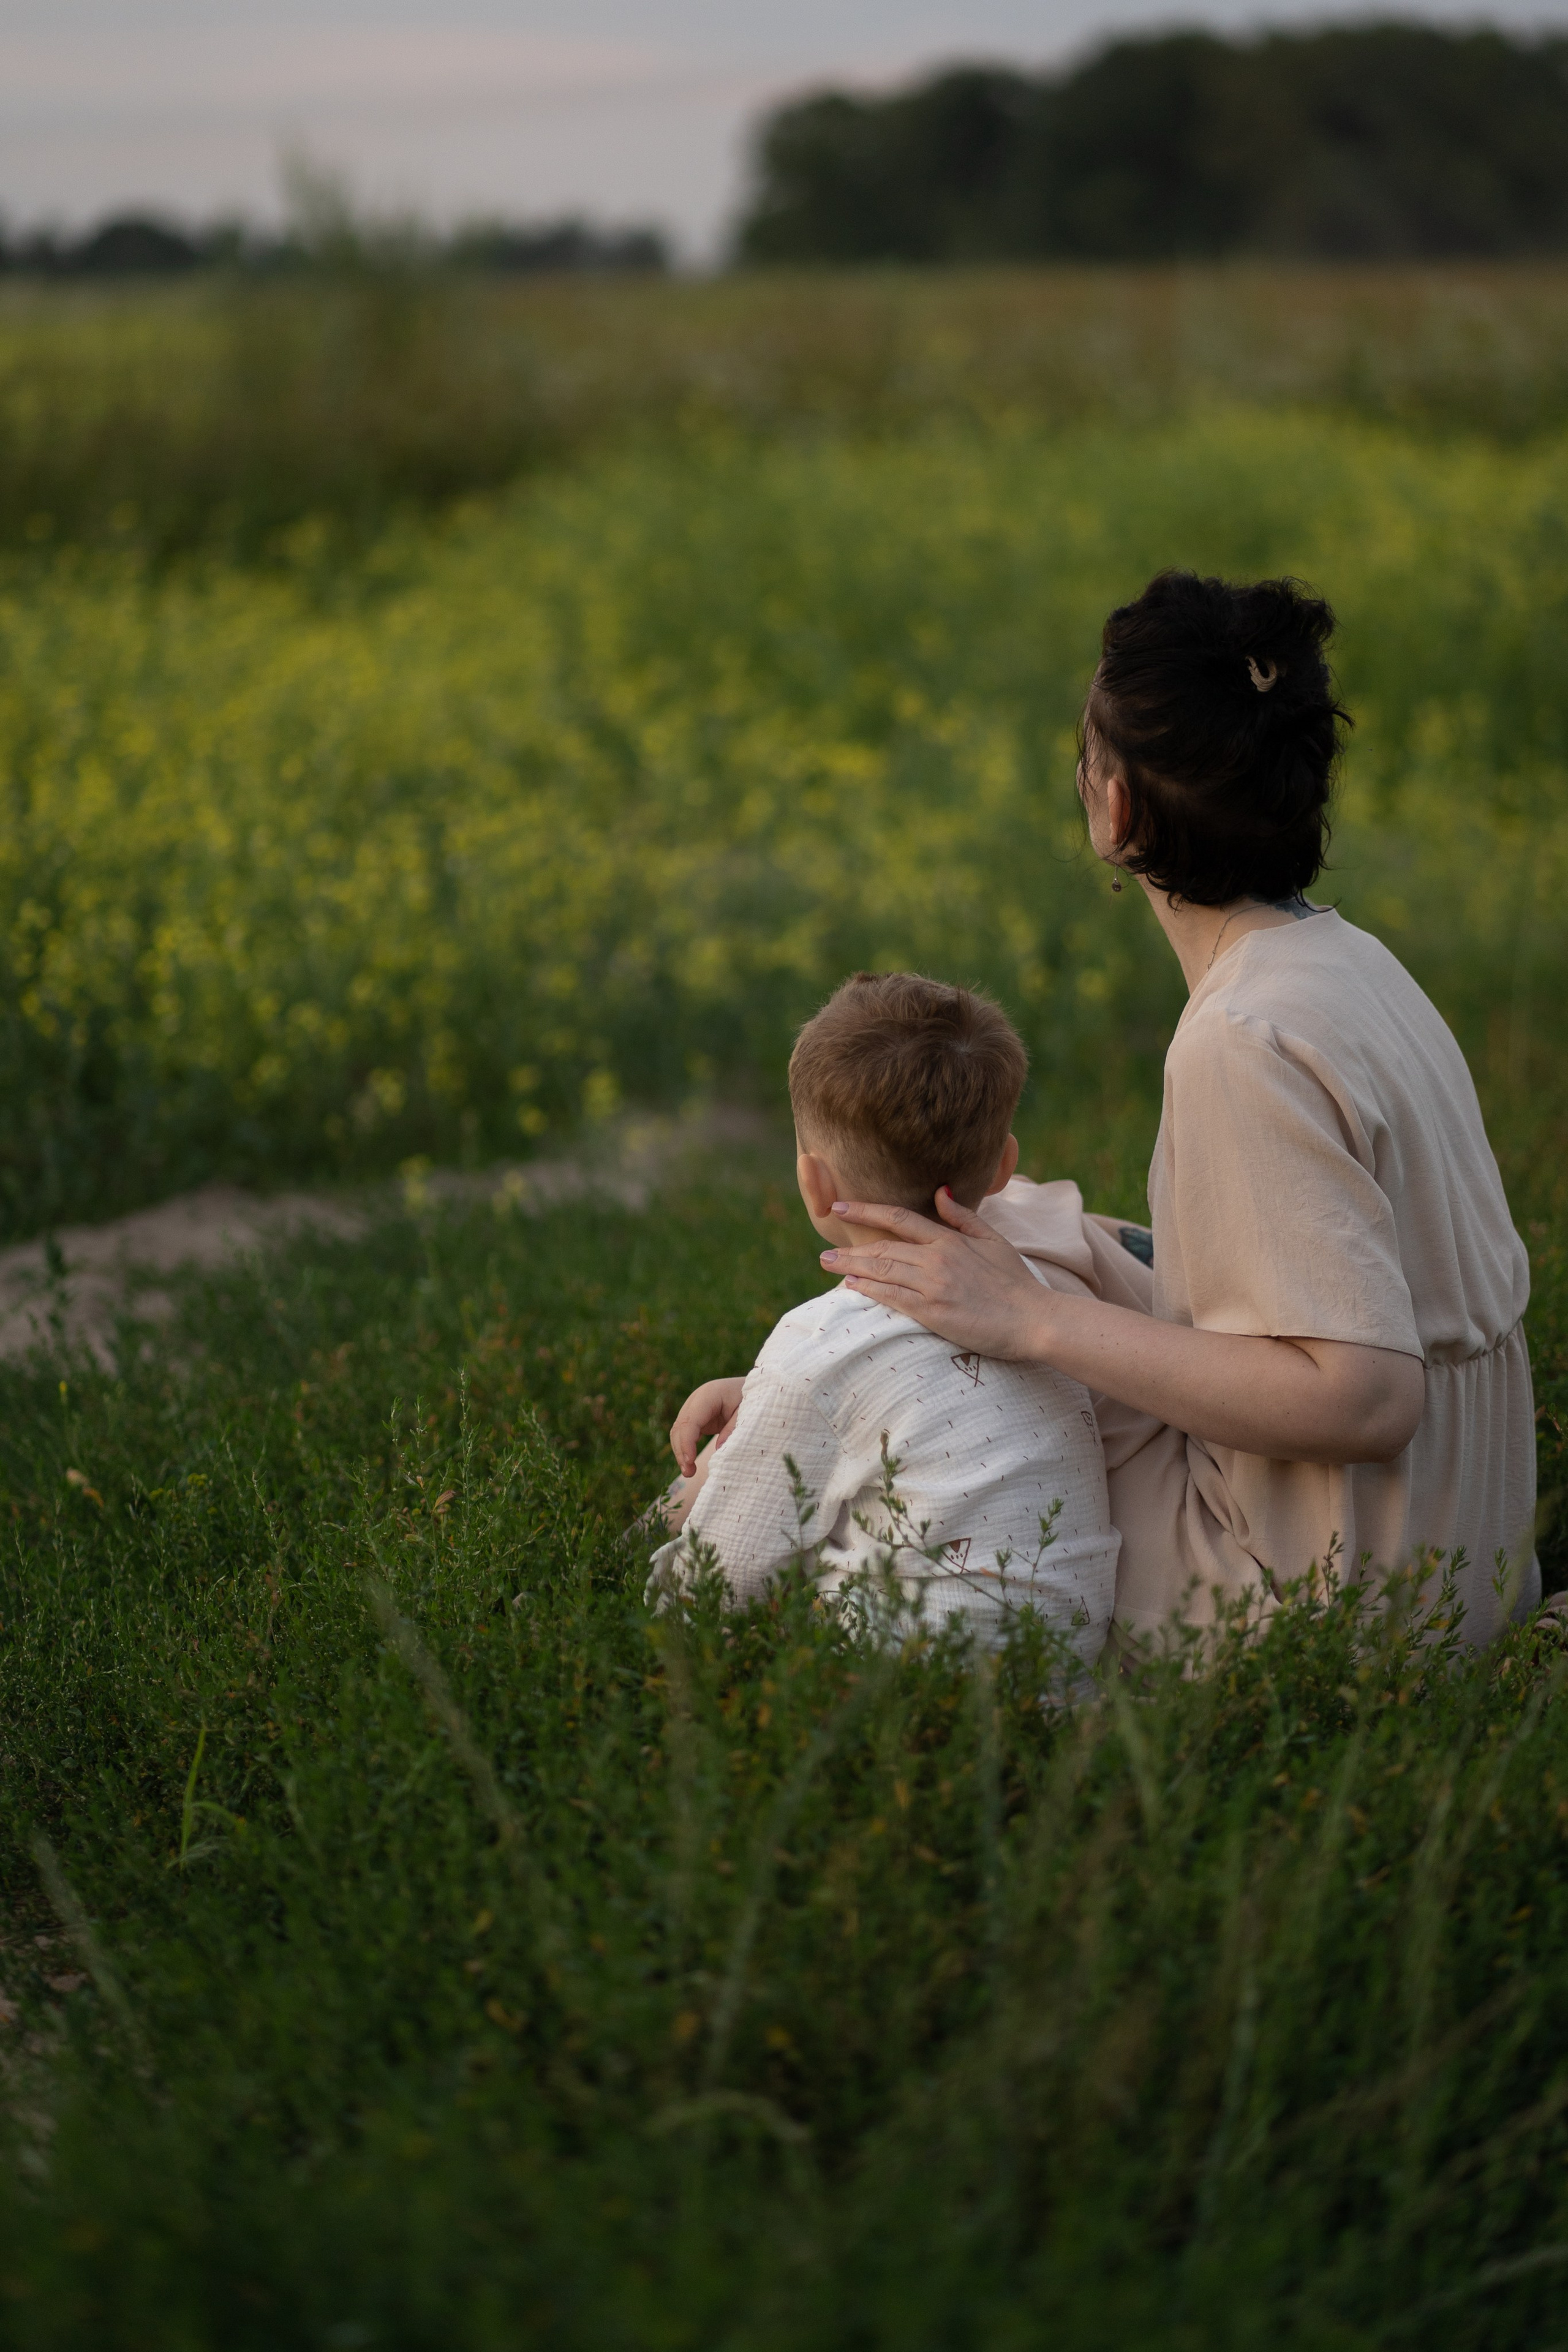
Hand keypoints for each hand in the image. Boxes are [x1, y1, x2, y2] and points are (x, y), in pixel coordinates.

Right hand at [670, 1376, 745, 1476]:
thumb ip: (734, 1428)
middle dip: (681, 1450)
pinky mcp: (697, 1417)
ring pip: (679, 1431)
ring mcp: (694, 1408)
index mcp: (709, 1394)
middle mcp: (697, 1400)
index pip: (690, 1420)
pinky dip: (686, 1448)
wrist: (757, 1387)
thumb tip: (719, 1449)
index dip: (687, 1442)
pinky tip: (690, 1463)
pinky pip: (685, 1433)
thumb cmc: (755, 1397)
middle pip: (680, 1427)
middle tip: (688, 1472)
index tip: (690, 1461)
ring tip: (689, 1472)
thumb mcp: (749, 1411)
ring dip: (681, 1452)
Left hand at [822, 1189, 1051, 1360]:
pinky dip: (868, 1289)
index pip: (899, 1218)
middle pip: (883, 1246)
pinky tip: (851, 1286)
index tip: (842, 1208)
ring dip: (851, 1267)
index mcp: (950, 1239)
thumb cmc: (1016, 1283)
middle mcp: (937, 1258)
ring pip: (882, 1269)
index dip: (867, 1211)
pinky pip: (891, 1296)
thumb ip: (963, 1217)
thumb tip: (940, 1192)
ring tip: (828, 1265)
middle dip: (850, 1247)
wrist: (1034, 1318)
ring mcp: (933, 1284)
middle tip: (825, 1251)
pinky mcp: (933, 1311)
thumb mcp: (993, 1240)